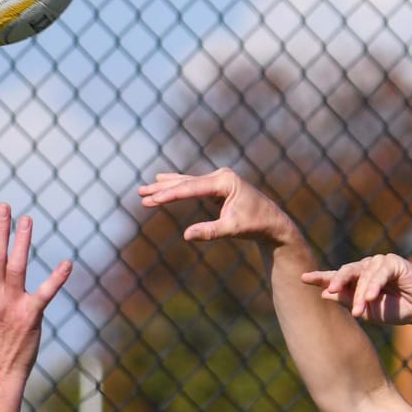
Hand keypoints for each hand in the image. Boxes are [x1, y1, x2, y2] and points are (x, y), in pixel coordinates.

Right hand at [136, 169, 301, 245]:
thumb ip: (210, 231)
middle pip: (185, 182)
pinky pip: (192, 185)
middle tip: (139, 193)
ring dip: (166, 187)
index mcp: (224, 181)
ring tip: (144, 190)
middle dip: (162, 189)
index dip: (170, 195)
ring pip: (187, 182)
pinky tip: (162, 182)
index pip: (191, 188)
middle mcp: (220, 176)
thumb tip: (186, 235)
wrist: (272, 222)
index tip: (152, 199)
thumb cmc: (255, 225)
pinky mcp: (217, 186)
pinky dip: (177, 187)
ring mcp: (219, 179)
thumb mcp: (232, 230)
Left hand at [301, 254, 411, 328]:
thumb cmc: (398, 310)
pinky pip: (379, 273)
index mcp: (359, 279)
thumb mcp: (369, 310)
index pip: (336, 277)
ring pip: (363, 275)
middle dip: (337, 281)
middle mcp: (367, 267)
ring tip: (361, 311)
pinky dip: (374, 286)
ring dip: (361, 295)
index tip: (302, 278)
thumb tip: (325, 293)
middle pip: (346, 272)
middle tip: (329, 290)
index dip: (320, 277)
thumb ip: (348, 300)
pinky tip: (371, 298)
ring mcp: (380, 262)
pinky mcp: (394, 262)